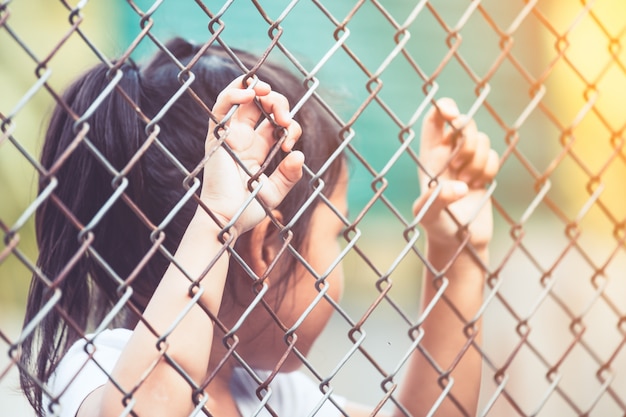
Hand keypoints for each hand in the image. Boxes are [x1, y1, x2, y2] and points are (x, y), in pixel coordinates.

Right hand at [201, 76, 303, 233]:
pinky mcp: (216, 135)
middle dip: (278, 104)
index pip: (276, 124)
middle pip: (262, 105)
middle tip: (284, 119)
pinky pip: (221, 106)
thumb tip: (299, 155)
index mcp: (258, 149)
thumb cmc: (247, 210)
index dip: (289, 127)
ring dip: (258, 89)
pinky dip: (234, 92)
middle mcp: (243, 138)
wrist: (226, 221)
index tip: (290, 145)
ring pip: (243, 98)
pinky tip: (250, 93)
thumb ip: (289, 175)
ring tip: (268, 93)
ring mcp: (229, 135)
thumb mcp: (275, 192)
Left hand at [413, 98, 498, 248]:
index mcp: (428, 156)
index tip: (453, 115)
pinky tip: (478, 188)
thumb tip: (458, 188)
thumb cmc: (437, 229)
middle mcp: (446, 154)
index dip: (443, 108)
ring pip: (481, 139)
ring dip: (478, 162)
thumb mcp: (429, 215)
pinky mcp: (483, 170)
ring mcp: (466, 161)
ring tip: (466, 185)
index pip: (434, 120)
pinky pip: (493, 156)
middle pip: (463, 123)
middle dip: (467, 143)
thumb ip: (436, 200)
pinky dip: (489, 171)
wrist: (459, 242)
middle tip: (459, 170)